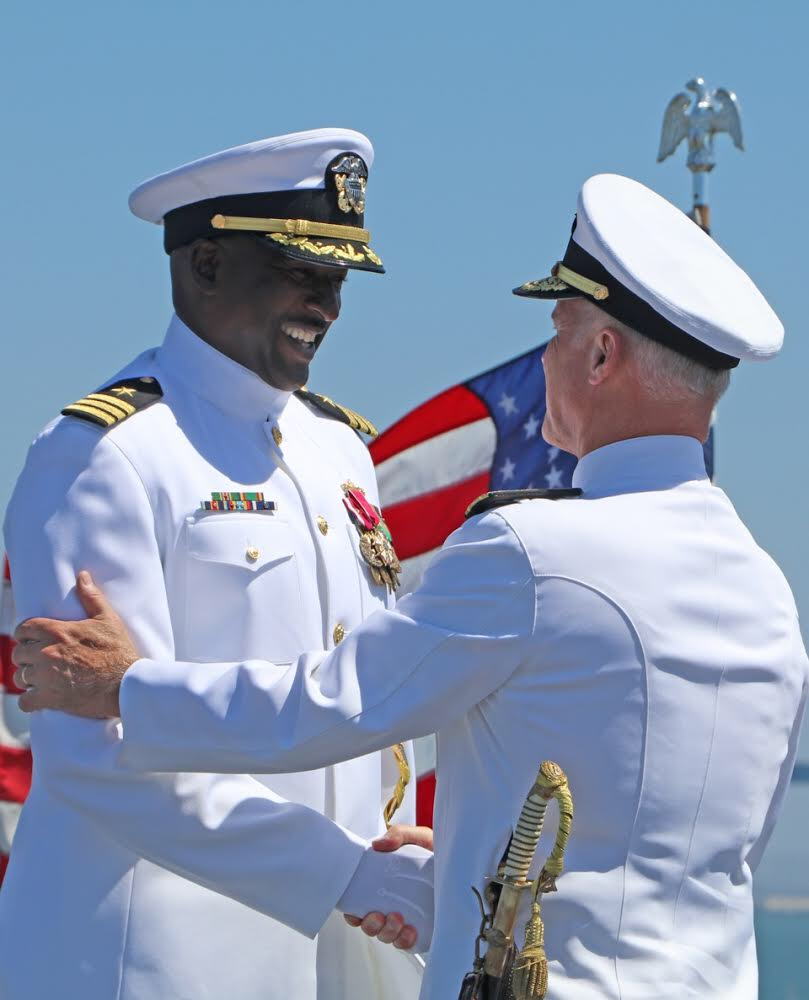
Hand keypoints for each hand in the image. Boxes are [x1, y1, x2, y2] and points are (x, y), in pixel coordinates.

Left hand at [12, 571, 138, 717]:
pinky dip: (30, 701)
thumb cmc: (118, 651)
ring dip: (29, 678)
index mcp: (57, 631)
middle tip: (39, 660)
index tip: (32, 640)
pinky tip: (40, 698)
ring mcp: (46, 677)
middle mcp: (46, 653)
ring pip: (21, 677)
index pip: (23, 629)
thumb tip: (82, 577)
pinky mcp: (50, 698)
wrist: (126, 683)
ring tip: (42, 679)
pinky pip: (25, 701)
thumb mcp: (108, 620)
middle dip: (26, 656)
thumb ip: (91, 597)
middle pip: (18, 653)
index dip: (26, 634)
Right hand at [342, 824, 434, 949]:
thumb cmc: (435, 850)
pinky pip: (408, 943)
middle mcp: (393, 905)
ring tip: (398, 919)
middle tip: (379, 915)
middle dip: (370, 925)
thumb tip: (377, 845)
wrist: (463, 861)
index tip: (354, 912)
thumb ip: (398, 834)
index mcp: (384, 885)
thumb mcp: (417, 837)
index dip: (353, 913)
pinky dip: (405, 941)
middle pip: (371, 925)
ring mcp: (408, 919)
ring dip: (387, 932)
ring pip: (387, 936)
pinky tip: (411, 931)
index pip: (360, 905)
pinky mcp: (423, 930)